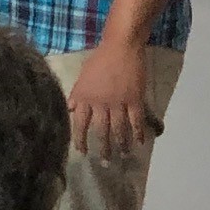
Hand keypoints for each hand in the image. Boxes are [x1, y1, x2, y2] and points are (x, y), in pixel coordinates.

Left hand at [67, 39, 150, 160]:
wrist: (121, 46)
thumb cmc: (100, 58)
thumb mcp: (83, 76)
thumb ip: (77, 94)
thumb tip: (69, 108)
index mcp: (85, 97)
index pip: (79, 124)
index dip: (80, 140)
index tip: (82, 152)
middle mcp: (100, 104)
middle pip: (101, 131)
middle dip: (103, 149)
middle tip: (105, 163)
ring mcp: (118, 103)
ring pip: (119, 129)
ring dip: (121, 145)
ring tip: (123, 156)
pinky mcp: (135, 100)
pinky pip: (136, 121)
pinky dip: (138, 133)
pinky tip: (140, 142)